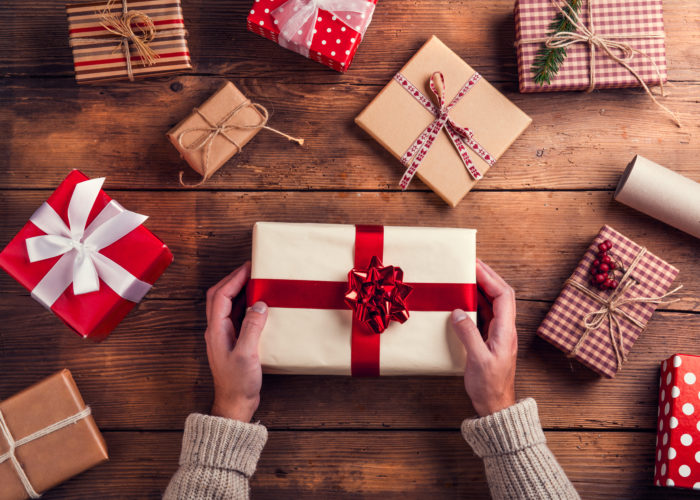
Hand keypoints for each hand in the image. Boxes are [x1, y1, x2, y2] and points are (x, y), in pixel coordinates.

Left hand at [205, 262, 267, 421]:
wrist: (234, 404)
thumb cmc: (238, 383)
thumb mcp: (247, 354)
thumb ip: (252, 328)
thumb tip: (259, 305)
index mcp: (216, 330)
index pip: (221, 296)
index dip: (234, 279)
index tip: (248, 268)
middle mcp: (216, 330)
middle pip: (219, 296)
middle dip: (232, 280)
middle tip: (249, 270)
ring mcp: (223, 336)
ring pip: (225, 305)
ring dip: (237, 291)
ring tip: (253, 282)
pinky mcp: (231, 342)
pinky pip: (234, 316)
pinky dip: (243, 304)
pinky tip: (256, 305)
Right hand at [451, 259, 517, 416]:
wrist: (496, 407)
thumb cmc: (489, 386)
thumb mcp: (477, 360)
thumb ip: (468, 334)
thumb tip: (457, 312)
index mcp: (506, 331)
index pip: (503, 295)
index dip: (490, 277)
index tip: (474, 264)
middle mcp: (505, 329)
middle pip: (501, 294)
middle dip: (487, 276)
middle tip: (470, 263)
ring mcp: (498, 334)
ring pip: (493, 303)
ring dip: (481, 287)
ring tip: (465, 276)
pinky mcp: (490, 340)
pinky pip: (485, 314)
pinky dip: (476, 302)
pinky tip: (464, 300)